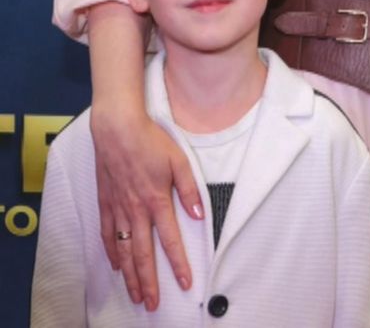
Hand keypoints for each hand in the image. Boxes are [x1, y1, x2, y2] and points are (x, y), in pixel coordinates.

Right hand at [91, 107, 202, 310]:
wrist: (117, 129)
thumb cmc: (151, 141)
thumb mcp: (179, 161)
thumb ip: (190, 190)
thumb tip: (199, 216)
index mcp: (157, 201)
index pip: (170, 240)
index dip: (179, 264)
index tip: (186, 283)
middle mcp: (136, 211)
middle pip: (143, 255)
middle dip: (149, 282)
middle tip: (153, 304)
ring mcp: (118, 209)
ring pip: (124, 250)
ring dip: (130, 275)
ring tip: (135, 295)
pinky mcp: (105, 203)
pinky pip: (107, 235)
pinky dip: (112, 253)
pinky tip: (116, 265)